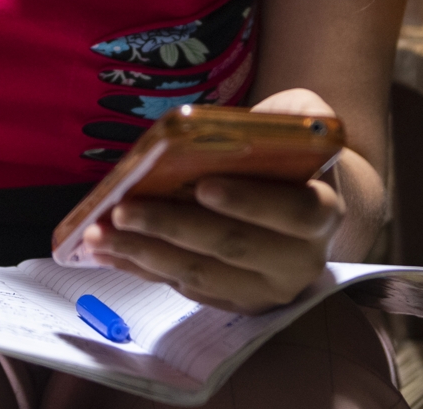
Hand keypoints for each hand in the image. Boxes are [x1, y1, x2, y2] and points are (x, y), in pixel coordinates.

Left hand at [82, 88, 346, 313]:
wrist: (301, 202)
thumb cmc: (289, 154)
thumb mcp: (300, 121)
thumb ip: (291, 117)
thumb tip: (255, 124)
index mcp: (323, 212)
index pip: (293, 212)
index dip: (248, 202)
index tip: (202, 186)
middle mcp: (301, 260)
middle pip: (233, 247)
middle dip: (172, 227)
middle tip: (123, 208)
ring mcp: (267, 289)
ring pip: (202, 275)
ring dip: (145, 254)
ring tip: (99, 233)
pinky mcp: (236, 304)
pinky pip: (186, 289)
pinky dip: (145, 269)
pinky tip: (110, 250)